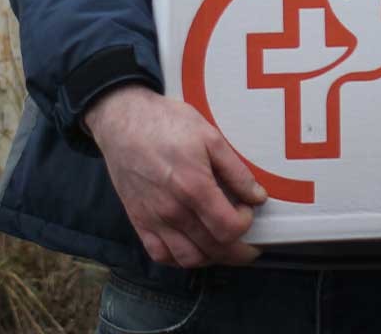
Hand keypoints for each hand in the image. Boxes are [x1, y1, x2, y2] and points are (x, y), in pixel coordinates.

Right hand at [82, 84, 267, 267]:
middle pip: (213, 249)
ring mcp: (154, 219)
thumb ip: (236, 171)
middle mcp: (173, 210)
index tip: (247, 210)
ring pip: (188, 258)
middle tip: (248, 244)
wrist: (123, 121)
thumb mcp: (210, 137)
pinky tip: (192, 247)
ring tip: (222, 246)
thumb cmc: (167, 123)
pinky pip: (160, 255)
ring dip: (211, 258)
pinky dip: (179, 259)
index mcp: (194, 187)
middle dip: (238, 251)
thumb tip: (257, 197)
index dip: (245, 225)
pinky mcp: (139, 221)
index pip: (229, 228)